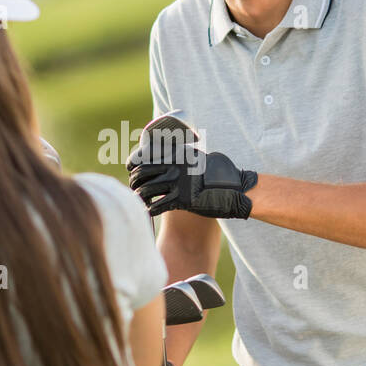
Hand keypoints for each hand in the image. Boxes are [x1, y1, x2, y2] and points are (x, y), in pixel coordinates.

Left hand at [127, 140, 257, 218]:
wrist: (235, 188)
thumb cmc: (215, 174)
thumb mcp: (197, 158)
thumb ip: (180, 157)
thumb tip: (162, 154)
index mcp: (177, 153)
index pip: (145, 155)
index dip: (133, 163)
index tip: (130, 169)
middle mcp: (175, 166)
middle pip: (142, 173)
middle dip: (135, 182)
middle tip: (135, 188)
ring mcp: (178, 182)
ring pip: (146, 190)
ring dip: (140, 197)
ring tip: (141, 200)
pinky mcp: (183, 199)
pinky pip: (157, 206)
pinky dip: (150, 210)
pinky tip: (149, 212)